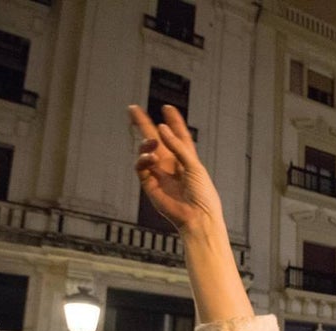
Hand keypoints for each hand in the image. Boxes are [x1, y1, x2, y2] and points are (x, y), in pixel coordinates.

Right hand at [128, 104, 223, 233]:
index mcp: (187, 160)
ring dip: (146, 144)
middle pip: (156, 139)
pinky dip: (143, 159)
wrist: (197, 218)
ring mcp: (160, 174)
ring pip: (145, 152)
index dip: (173, 122)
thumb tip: (160, 129)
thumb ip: (178, 146)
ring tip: (151, 141)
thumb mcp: (195, 166)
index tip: (168, 107)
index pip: (179, 136)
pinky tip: (150, 158)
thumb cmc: (203, 195)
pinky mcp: (150, 184)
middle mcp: (172, 165)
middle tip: (133, 109)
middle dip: (144, 124)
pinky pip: (141, 167)